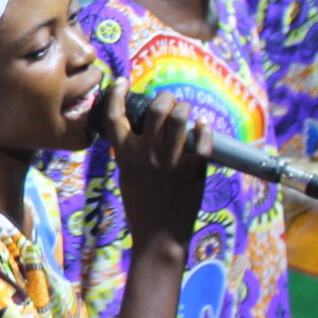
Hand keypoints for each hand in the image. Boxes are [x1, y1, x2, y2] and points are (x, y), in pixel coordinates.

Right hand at [104, 78, 210, 249]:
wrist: (159, 234)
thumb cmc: (141, 205)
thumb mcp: (127, 175)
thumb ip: (131, 152)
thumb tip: (141, 128)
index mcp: (125, 155)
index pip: (114, 116)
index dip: (117, 95)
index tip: (123, 83)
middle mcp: (146, 154)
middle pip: (155, 110)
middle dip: (164, 99)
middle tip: (168, 101)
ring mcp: (171, 161)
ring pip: (180, 119)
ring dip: (184, 109)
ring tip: (185, 111)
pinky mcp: (193, 170)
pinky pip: (201, 140)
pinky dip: (203, 129)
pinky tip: (203, 126)